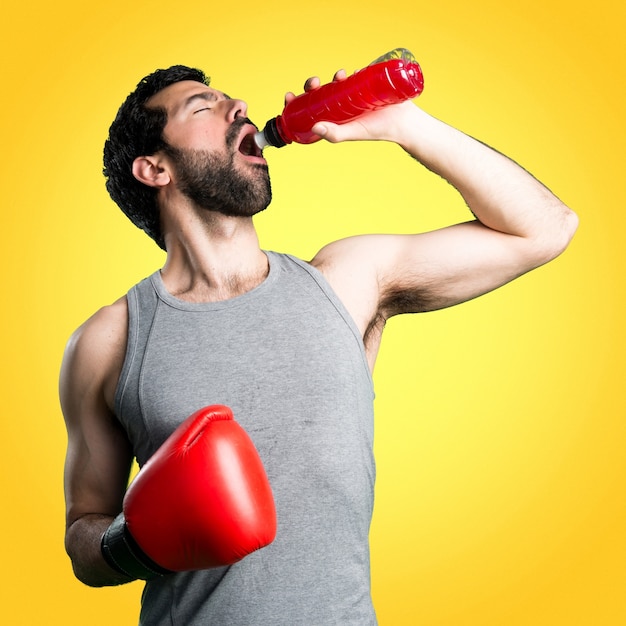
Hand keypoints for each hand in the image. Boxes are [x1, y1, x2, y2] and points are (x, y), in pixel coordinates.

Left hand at [285, 68, 417, 144]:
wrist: (402, 121)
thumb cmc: (376, 130)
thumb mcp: (352, 133)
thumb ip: (335, 133)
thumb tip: (315, 126)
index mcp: (332, 118)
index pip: (309, 109)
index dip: (297, 102)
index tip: (289, 96)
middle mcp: (339, 105)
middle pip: (318, 93)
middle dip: (311, 86)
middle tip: (314, 83)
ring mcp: (350, 93)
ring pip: (333, 82)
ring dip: (330, 77)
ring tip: (337, 77)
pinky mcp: (362, 82)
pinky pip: (350, 74)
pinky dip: (347, 72)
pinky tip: (346, 73)